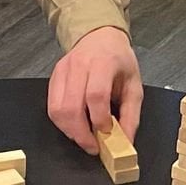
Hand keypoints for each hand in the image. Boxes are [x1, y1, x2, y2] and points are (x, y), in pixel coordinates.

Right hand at [46, 25, 143, 153]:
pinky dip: (62, 123)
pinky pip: (51, 107)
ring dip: (70, 130)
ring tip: (84, 138)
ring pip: (57, 109)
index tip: (107, 132)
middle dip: (81, 133)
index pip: (95, 95)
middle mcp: (79, 65)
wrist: (100, 38)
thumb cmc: (119, 61)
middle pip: (71, 106)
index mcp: (103, 63)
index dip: (99, 119)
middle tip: (93, 146)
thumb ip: (131, 115)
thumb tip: (125, 142)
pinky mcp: (53, 77)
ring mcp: (62, 71)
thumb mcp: (134, 85)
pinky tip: (75, 127)